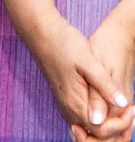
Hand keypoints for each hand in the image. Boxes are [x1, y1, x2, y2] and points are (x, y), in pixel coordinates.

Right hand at [26, 14, 131, 138]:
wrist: (41, 34)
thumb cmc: (64, 44)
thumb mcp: (89, 62)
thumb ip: (104, 86)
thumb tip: (121, 104)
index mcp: (75, 101)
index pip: (101, 131)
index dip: (120, 125)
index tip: (131, 109)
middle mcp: (68, 108)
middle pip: (94, 134)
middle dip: (116, 128)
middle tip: (131, 112)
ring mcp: (65, 104)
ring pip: (88, 128)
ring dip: (108, 125)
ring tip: (123, 111)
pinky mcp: (64, 98)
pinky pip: (82, 119)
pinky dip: (98, 119)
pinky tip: (108, 105)